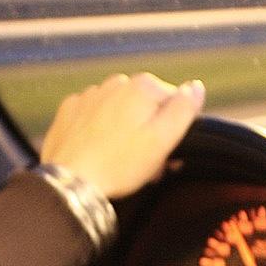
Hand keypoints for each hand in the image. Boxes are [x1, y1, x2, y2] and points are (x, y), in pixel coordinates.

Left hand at [40, 72, 204, 199]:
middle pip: (145, 107)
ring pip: (120, 111)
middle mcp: (115, 83)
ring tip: (121, 162)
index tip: (165, 152)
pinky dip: (99, 132)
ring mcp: (90, 95)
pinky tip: (99, 152)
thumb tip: (196, 87)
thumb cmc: (118, 165)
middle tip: (144, 163)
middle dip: (148, 131)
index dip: (173, 130)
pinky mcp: (71, 111)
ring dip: (125, 132)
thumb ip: (184, 110)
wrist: (70, 182)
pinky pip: (95, 118)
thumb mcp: (162, 140)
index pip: (174, 103)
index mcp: (142, 87)